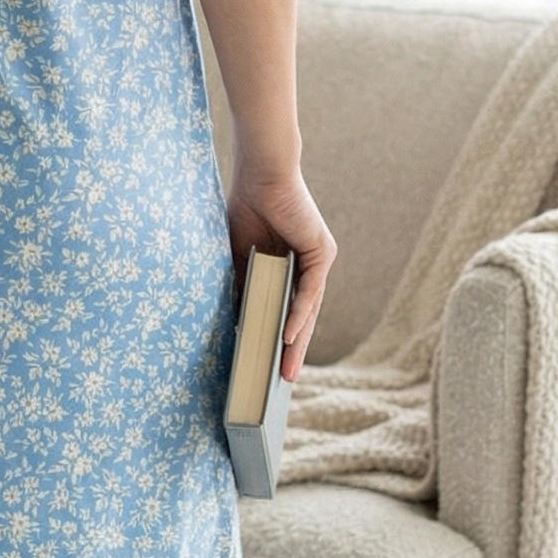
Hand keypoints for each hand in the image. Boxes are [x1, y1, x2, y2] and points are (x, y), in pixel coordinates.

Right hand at [226, 164, 336, 381]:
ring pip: (308, 311)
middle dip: (290, 351)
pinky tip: (288, 339)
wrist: (260, 174)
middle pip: (301, 317)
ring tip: (285, 372)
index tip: (268, 367)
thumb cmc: (246, 209)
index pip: (286, 310)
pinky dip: (298, 316)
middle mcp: (308, 266)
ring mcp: (317, 260)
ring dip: (297, 342)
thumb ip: (243, 287)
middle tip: (281, 383)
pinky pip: (309, 293)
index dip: (278, 338)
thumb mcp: (239, 259)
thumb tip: (236, 323)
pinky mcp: (321, 253)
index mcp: (289, 267)